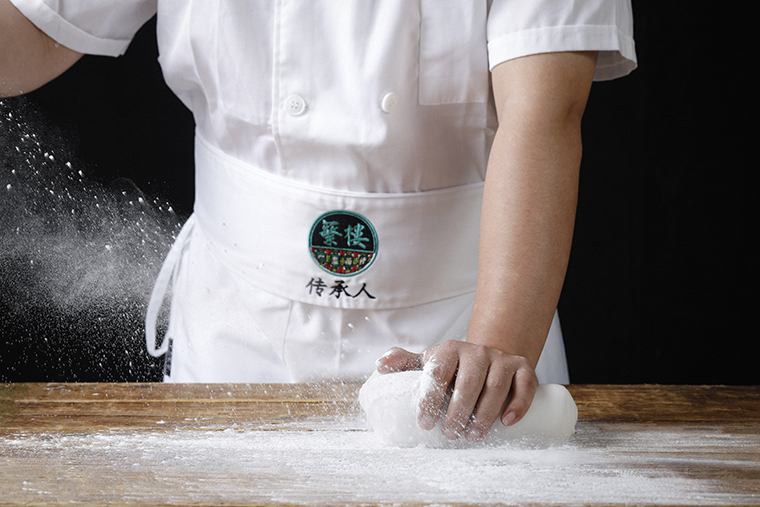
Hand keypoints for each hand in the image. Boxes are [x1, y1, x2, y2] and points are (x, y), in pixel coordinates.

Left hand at [376, 341, 537, 441]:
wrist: (491, 356)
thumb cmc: (455, 367)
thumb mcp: (430, 363)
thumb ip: (406, 364)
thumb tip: (380, 365)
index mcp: (450, 350)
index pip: (438, 372)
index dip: (430, 398)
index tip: (425, 423)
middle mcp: (477, 351)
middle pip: (469, 382)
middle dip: (458, 412)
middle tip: (449, 434)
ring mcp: (502, 359)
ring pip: (496, 386)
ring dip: (485, 415)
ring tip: (472, 436)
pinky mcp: (523, 368)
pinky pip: (525, 384)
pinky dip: (518, 404)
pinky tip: (507, 422)